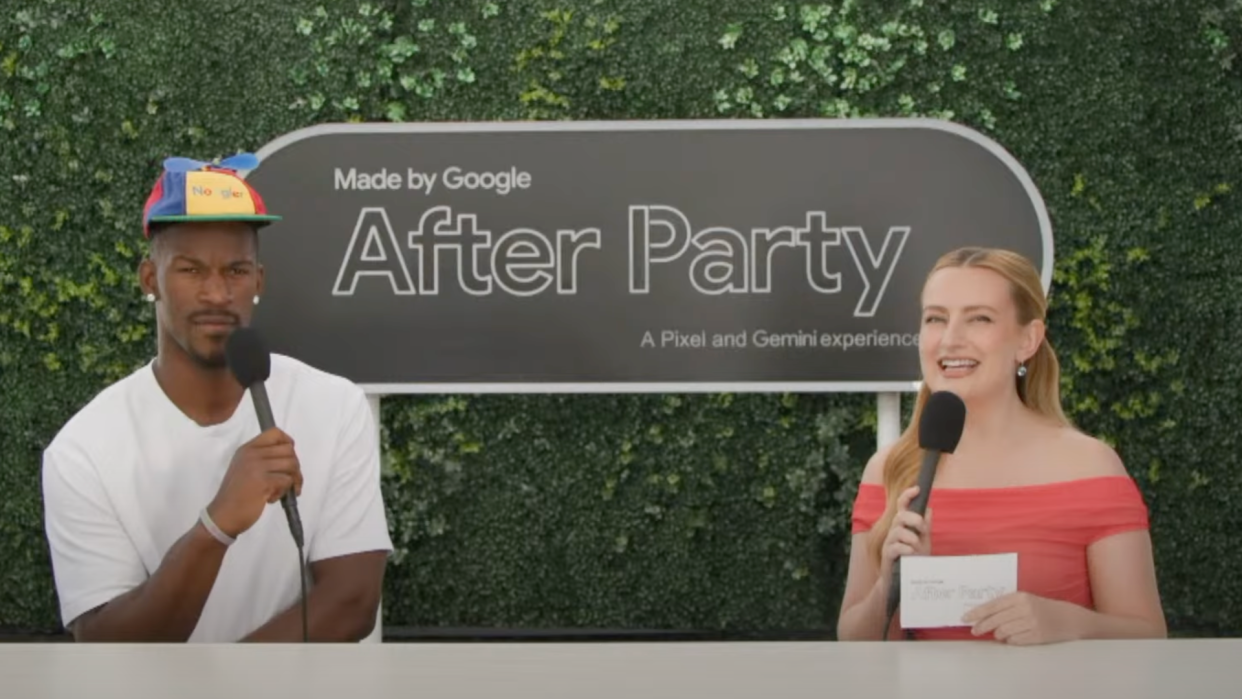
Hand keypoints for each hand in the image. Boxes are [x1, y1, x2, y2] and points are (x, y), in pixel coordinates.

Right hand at [206, 428, 302, 538]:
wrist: (223, 515)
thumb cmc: (236, 495)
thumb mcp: (244, 469)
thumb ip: (262, 459)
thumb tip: (290, 457)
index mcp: (247, 449)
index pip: (275, 433)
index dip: (288, 442)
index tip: (290, 457)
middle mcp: (251, 454)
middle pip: (288, 449)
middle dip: (295, 467)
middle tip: (290, 481)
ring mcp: (257, 467)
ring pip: (291, 464)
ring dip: (292, 480)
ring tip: (280, 491)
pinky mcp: (263, 481)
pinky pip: (287, 481)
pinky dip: (285, 492)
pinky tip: (271, 499)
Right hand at [877, 484, 932, 592]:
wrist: (902, 582)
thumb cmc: (913, 561)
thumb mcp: (923, 542)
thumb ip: (925, 527)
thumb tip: (929, 510)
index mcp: (902, 526)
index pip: (901, 506)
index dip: (907, 495)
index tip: (917, 489)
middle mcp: (894, 531)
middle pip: (900, 516)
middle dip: (914, 519)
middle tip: (923, 529)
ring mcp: (889, 543)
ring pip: (898, 531)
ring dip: (912, 538)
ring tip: (917, 547)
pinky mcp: (887, 555)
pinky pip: (895, 546)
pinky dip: (906, 549)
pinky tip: (911, 554)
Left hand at [961, 592, 1082, 644]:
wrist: (1067, 618)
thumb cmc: (1041, 607)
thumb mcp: (1024, 600)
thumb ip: (1005, 605)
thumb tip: (982, 615)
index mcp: (1020, 597)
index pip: (992, 605)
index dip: (977, 613)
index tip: (965, 618)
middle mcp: (1025, 609)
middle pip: (995, 620)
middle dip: (982, 626)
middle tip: (974, 630)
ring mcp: (1032, 623)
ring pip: (1003, 632)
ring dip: (997, 634)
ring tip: (998, 633)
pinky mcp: (1037, 636)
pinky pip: (1015, 641)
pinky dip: (1010, 640)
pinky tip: (1011, 638)